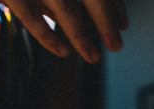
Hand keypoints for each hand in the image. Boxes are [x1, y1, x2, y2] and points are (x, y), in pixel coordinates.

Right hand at [0, 0, 127, 62]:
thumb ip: (58, 0)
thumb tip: (100, 14)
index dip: (113, 4)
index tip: (123, 24)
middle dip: (106, 20)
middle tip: (117, 46)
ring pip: (64, 4)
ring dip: (81, 34)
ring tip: (94, 57)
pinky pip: (30, 12)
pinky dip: (47, 34)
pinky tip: (62, 52)